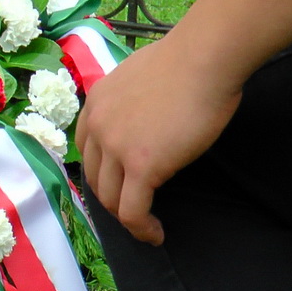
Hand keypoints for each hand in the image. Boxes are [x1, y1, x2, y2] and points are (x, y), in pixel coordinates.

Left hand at [74, 37, 244, 245]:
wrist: (205, 56)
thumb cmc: (189, 60)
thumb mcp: (141, 76)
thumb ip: (132, 99)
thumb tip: (146, 114)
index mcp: (96, 102)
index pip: (86, 149)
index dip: (101, 172)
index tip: (119, 184)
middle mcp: (98, 125)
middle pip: (95, 177)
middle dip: (112, 198)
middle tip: (134, 209)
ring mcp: (116, 147)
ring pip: (111, 199)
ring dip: (126, 217)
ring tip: (146, 227)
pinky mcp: (141, 166)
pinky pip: (132, 210)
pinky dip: (141, 228)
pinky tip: (155, 234)